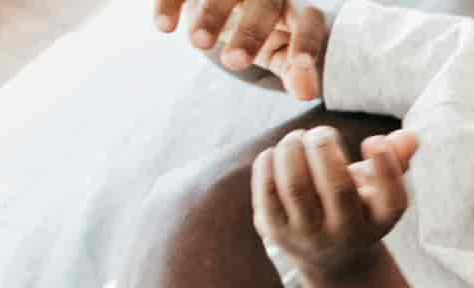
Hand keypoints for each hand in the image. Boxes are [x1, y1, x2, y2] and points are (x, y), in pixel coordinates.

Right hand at [158, 0, 329, 100]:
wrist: (231, 4)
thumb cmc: (265, 31)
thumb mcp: (282, 52)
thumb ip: (296, 71)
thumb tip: (308, 93)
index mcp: (296, 7)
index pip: (308, 20)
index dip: (307, 40)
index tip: (300, 62)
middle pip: (266, 4)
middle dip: (251, 31)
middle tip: (236, 61)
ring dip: (211, 16)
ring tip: (200, 43)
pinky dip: (170, 3)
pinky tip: (165, 26)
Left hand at [253, 128, 416, 276]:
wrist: (328, 257)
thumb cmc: (358, 207)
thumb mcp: (379, 188)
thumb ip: (394, 160)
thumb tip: (410, 136)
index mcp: (380, 220)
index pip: (392, 198)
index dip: (386, 165)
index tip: (373, 140)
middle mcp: (347, 233)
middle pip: (337, 188)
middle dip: (325, 148)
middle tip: (322, 132)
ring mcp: (309, 235)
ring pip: (296, 187)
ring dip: (292, 151)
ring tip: (297, 137)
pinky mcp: (275, 232)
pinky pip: (267, 193)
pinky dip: (269, 164)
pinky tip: (276, 152)